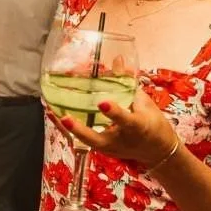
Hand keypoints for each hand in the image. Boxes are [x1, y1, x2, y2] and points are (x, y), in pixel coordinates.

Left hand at [61, 90, 177, 167]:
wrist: (157, 151)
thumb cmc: (153, 123)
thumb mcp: (145, 102)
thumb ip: (128, 82)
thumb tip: (118, 58)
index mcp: (137, 126)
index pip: (125, 120)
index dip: (114, 112)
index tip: (102, 103)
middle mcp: (120, 140)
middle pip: (97, 139)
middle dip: (80, 130)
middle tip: (66, 118)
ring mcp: (110, 148)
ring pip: (86, 141)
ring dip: (68, 129)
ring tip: (52, 112)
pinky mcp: (102, 150)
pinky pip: (83, 140)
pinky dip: (69, 129)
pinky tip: (54, 116)